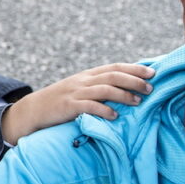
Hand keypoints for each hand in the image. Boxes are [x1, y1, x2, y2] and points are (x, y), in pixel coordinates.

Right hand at [1, 62, 155, 143]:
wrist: (33, 110)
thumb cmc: (60, 103)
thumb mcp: (79, 90)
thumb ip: (98, 87)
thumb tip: (123, 91)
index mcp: (88, 75)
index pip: (114, 67)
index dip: (134, 69)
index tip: (152, 73)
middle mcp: (83, 80)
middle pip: (113, 76)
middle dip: (134, 81)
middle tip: (150, 88)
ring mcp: (75, 92)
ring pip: (104, 89)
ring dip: (123, 95)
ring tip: (138, 102)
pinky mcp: (69, 106)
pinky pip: (89, 106)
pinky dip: (104, 110)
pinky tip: (114, 116)